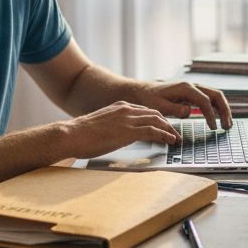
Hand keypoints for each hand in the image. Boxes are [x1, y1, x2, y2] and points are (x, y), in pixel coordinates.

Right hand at [60, 101, 179, 159]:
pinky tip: (170, 141)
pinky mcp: (128, 131)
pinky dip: (165, 135)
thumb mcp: (101, 125)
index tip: (164, 127)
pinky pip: (153, 131)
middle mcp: (126, 109)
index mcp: (119, 107)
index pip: (145, 110)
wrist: (71, 134)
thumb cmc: (81, 134)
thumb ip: (113, 127)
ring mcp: (128, 119)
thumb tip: (117, 136)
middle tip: (174, 133)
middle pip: (155, 113)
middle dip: (167, 123)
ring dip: (169, 130)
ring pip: (157, 121)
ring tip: (176, 138)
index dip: (157, 119)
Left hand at [130, 81, 233, 129]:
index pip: (205, 101)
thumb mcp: (159, 106)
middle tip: (227, 126)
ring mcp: (195, 88)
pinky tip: (220, 119)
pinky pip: (211, 99)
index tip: (213, 128)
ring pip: (216, 96)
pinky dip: (218, 108)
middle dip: (224, 110)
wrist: (145, 91)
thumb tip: (189, 112)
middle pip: (216, 95)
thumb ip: (174, 109)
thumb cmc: (150, 99)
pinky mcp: (194, 93)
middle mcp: (193, 86)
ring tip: (228, 124)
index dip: (211, 115)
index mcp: (186, 88)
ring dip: (224, 109)